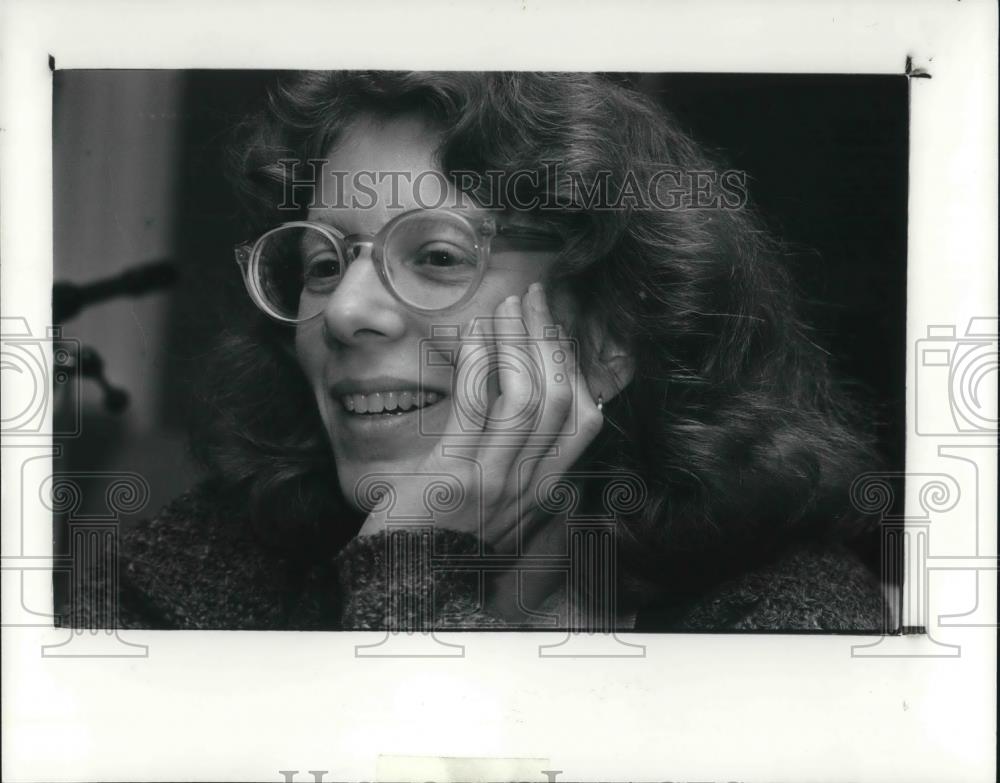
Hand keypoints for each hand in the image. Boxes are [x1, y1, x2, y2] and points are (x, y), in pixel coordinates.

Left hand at [356, 282, 604, 553]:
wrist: (398, 584)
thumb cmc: (437, 536)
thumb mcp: (490, 504)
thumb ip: (514, 464)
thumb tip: (521, 409)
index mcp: (542, 490)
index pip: (584, 419)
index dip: (574, 365)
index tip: (555, 326)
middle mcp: (529, 486)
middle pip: (565, 400)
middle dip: (552, 340)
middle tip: (535, 298)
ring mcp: (495, 482)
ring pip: (530, 397)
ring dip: (520, 340)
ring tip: (508, 304)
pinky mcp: (456, 476)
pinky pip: (481, 406)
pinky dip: (482, 362)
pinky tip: (476, 332)